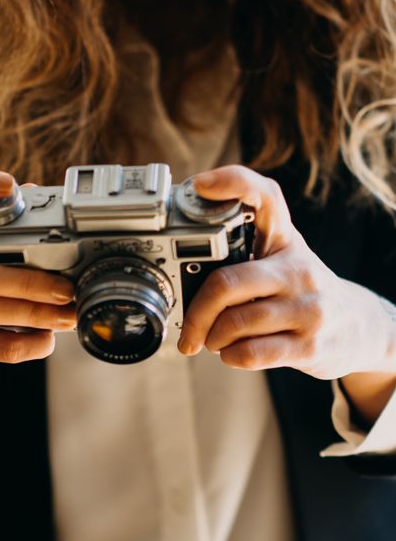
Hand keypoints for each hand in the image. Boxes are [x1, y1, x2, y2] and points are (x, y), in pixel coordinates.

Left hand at [178, 165, 389, 380]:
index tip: (200, 186)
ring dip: (212, 338)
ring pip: (234, 324)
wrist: (359, 328)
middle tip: (188, 329)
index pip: (265, 197)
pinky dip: (230, 356)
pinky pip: (250, 353)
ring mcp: (307, 309)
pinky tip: (234, 352)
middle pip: (226, 282)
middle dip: (196, 313)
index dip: (231, 183)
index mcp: (286, 240)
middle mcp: (299, 269)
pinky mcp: (309, 346)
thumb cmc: (303, 291)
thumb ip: (244, 248)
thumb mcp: (284, 256)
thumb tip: (180, 261)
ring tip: (215, 340)